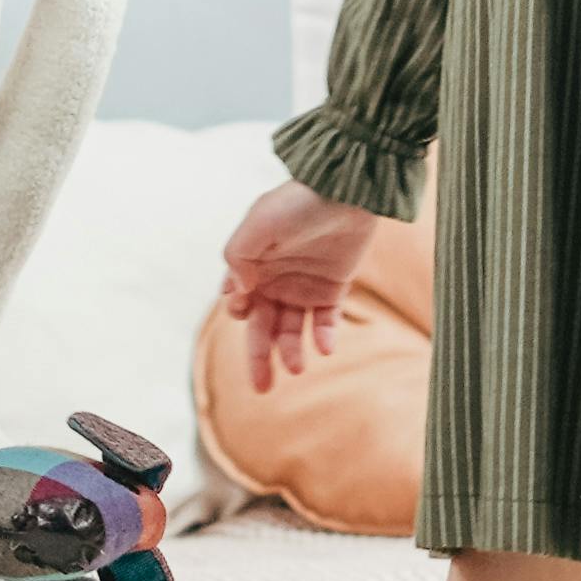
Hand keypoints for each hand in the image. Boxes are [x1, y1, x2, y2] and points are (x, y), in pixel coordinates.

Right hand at [220, 182, 380, 381]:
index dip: (240, 314)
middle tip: (261, 389)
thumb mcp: (258, 224)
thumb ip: (238, 257)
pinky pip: (326, 322)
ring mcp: (303, 287)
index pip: (239, 303)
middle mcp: (274, 281)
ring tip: (297, 368)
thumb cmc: (296, 203)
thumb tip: (235, 295)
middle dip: (260, 359)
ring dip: (292, 351)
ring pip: (292, 330)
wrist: (346, 191)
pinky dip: (324, 337)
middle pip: (263, 328)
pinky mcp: (333, 289)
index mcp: (252, 267)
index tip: (243, 310)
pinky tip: (324, 347)